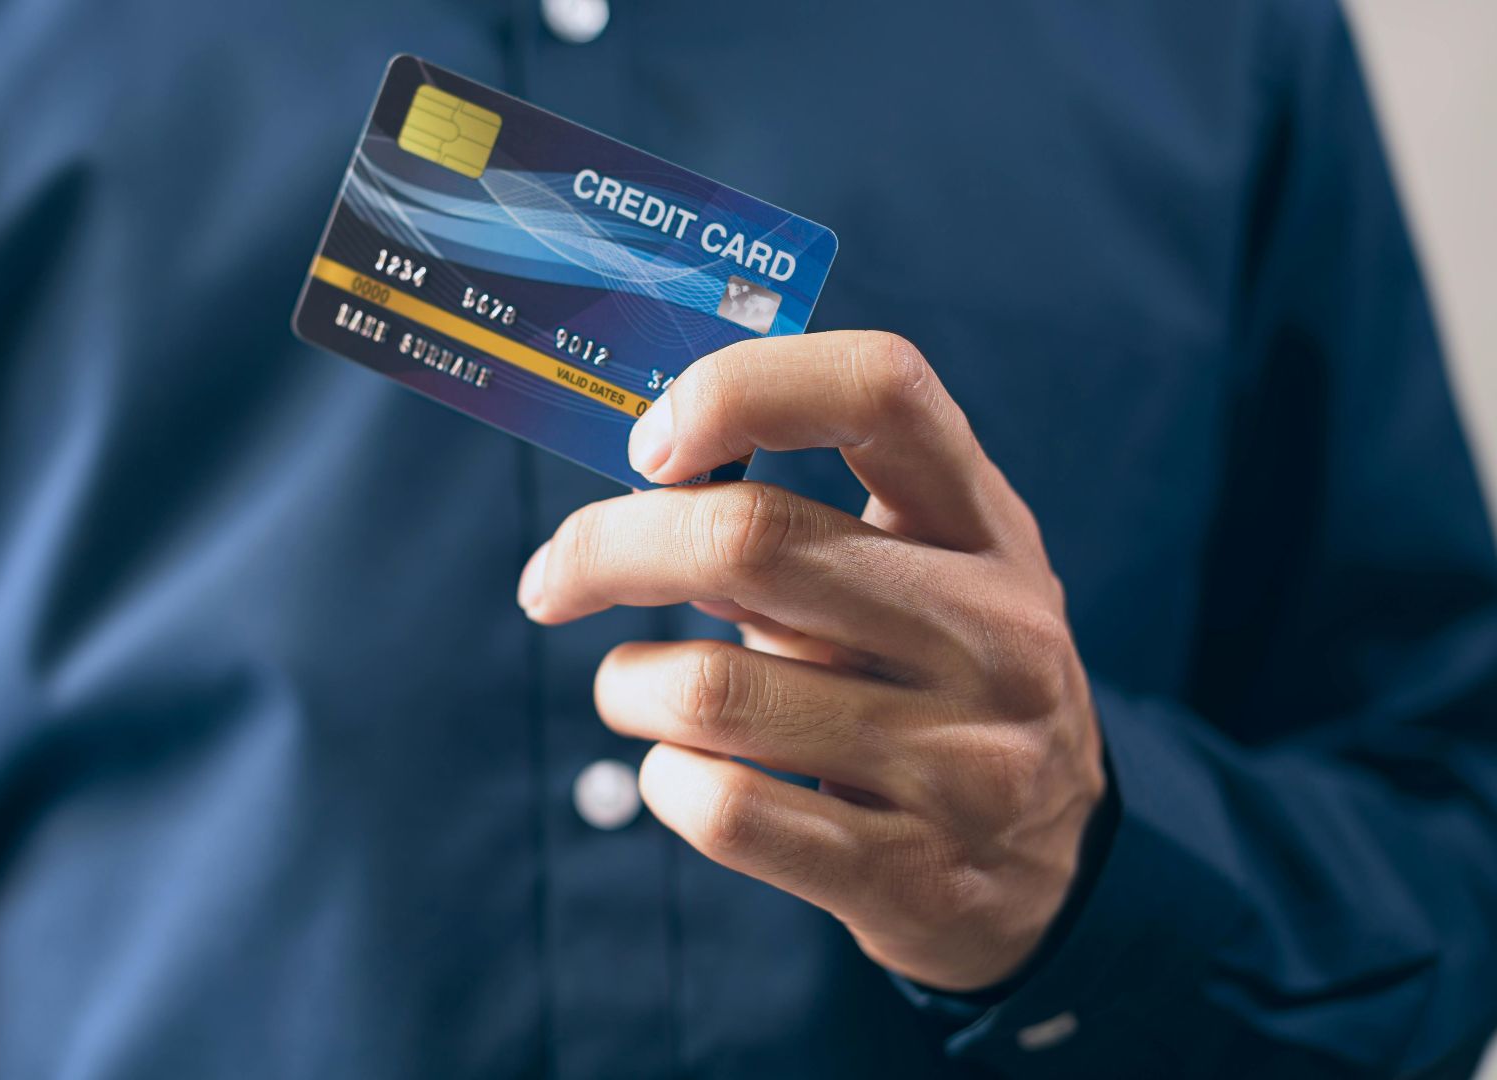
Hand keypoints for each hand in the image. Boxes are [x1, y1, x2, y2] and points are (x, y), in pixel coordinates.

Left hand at [517, 331, 1105, 990]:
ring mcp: (962, 761)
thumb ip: (807, 527)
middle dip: (609, 551)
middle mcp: (990, 633)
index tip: (650, 445)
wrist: (1056, 874)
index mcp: (986, 528)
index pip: (880, 388)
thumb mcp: (927, 579)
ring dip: (628, 684)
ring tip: (635, 690)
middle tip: (556, 577)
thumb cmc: (944, 685)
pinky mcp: (911, 877)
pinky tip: (680, 773)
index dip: (740, 389)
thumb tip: (638, 510)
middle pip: (752, 540)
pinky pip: (725, 813)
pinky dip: (665, 781)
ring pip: (710, 691)